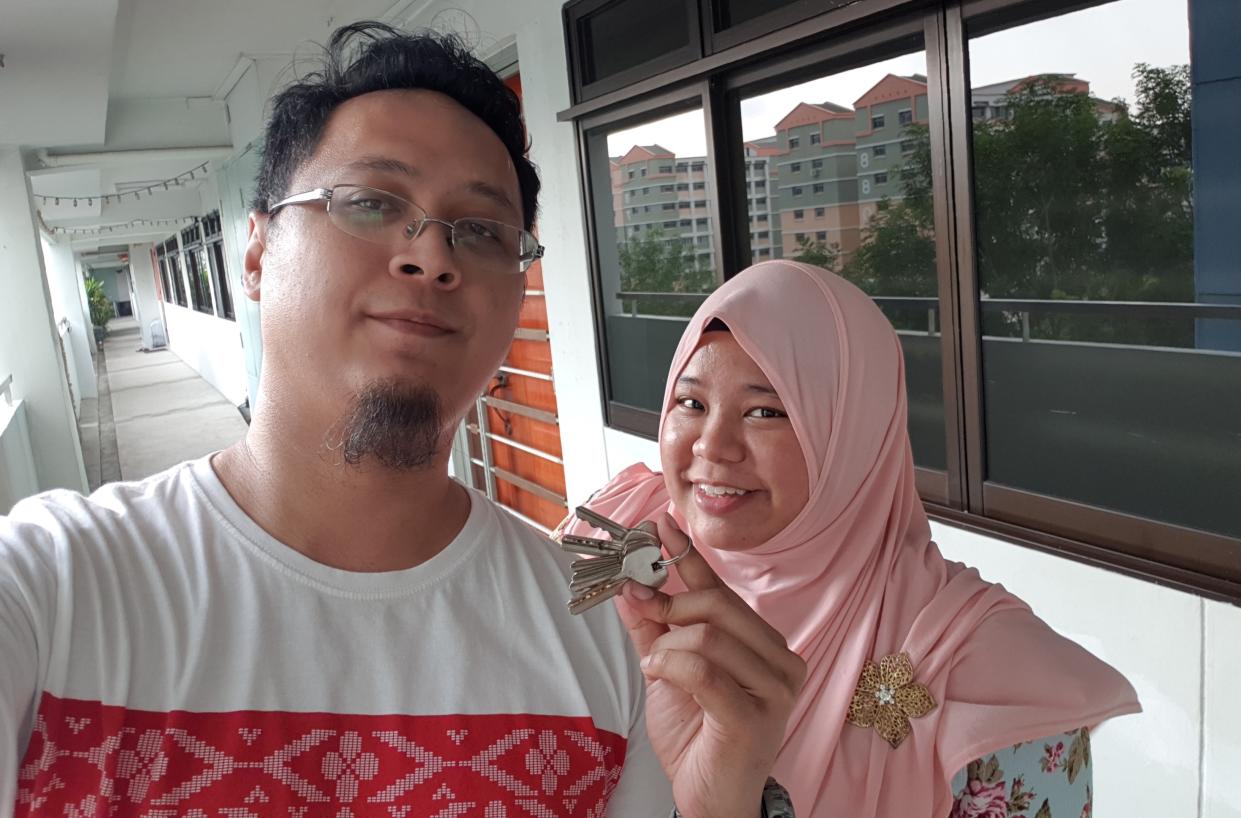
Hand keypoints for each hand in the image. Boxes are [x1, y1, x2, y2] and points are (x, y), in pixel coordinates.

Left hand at [615, 514, 805, 817]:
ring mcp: (775, 690)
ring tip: (655, 668)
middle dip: (670, 604)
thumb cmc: (696, 736)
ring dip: (666, 647)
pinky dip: (671, 666)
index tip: (660, 525)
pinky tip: (659, 676)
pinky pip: (703, 670)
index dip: (689, 555)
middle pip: (717, 604)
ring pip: (708, 635)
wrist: (709, 798)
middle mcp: (781, 661)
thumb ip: (652, 627)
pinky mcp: (755, 717)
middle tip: (643, 615)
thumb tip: (631, 583)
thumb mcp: (667, 670)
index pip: (723, 589)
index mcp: (764, 644)